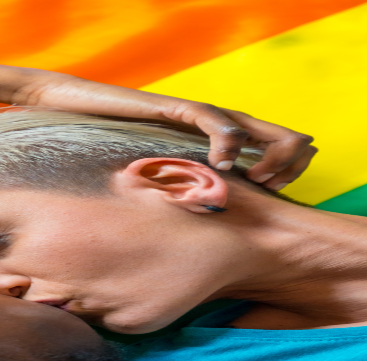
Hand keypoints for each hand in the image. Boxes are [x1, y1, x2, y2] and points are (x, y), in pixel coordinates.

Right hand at [13, 74, 316, 190]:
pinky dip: (228, 142)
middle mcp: (217, 128)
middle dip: (292, 164)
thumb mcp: (158, 189)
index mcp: (220, 147)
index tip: (279, 200)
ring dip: (268, 155)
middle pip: (282, 137)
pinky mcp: (178, 109)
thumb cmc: (113, 159)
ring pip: (257, 129)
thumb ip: (181, 203)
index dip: (291, 174)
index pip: (277, 154)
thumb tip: (200, 245)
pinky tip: (225, 164)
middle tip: (275, 189)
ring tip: (259, 180)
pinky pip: (214, 121)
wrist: (74, 116)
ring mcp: (199, 117)